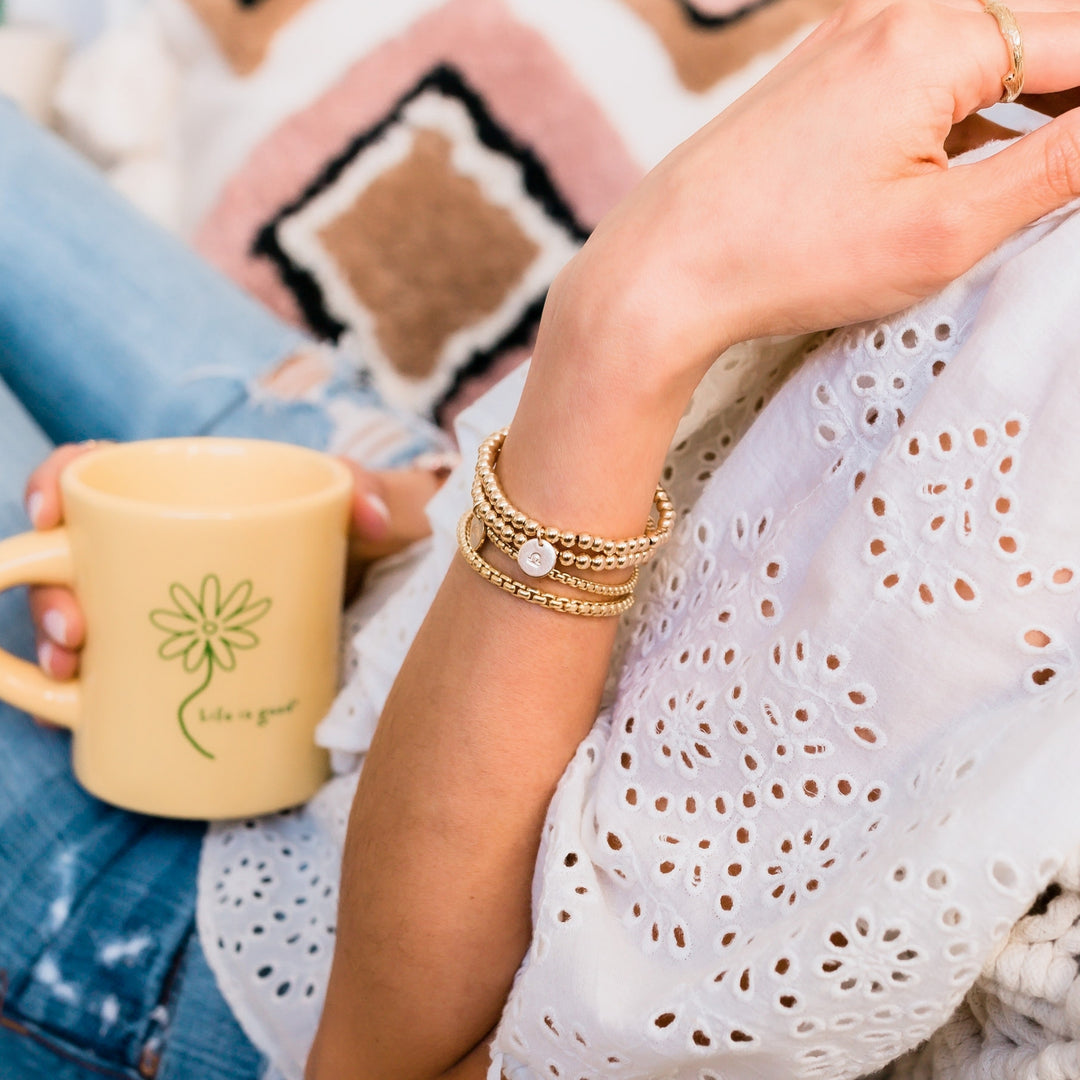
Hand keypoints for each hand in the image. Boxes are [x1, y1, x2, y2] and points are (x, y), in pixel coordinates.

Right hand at [23, 444, 454, 684]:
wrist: (397, 600)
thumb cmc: (376, 542)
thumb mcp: (381, 512)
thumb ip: (379, 494)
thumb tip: (364, 516)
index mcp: (198, 499)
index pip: (103, 476)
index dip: (56, 483)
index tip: (50, 513)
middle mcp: (166, 554)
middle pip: (76, 559)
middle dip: (50, 591)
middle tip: (77, 628)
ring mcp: (165, 611)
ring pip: (82, 619)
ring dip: (54, 645)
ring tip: (75, 667)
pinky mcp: (177, 666)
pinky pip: (108, 679)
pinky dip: (74, 697)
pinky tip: (72, 712)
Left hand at [545, 0, 1079, 403]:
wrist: (661, 270)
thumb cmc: (788, 258)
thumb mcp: (944, 229)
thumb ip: (1056, 169)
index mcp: (936, 37)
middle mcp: (890, 14)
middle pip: (1035, 35)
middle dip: (1070, 99)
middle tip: (1068, 176)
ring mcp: (844, 39)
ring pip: (979, 51)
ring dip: (1029, 100)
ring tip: (1047, 164)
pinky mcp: (816, 75)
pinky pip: (921, 71)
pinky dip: (966, 105)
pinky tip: (978, 154)